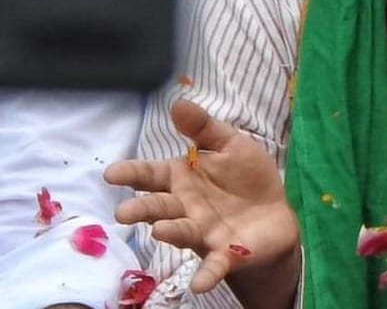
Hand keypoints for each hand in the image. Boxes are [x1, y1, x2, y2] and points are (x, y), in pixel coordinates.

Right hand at [104, 100, 299, 294]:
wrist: (274, 213)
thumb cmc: (245, 177)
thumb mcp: (231, 145)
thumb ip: (205, 128)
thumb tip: (177, 103)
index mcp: (183, 178)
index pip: (152, 174)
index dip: (132, 173)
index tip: (111, 172)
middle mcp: (185, 207)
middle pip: (159, 207)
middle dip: (142, 209)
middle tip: (123, 212)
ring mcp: (203, 232)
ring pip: (182, 232)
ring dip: (171, 232)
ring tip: (160, 230)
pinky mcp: (225, 253)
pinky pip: (214, 265)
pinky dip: (206, 274)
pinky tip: (199, 285)